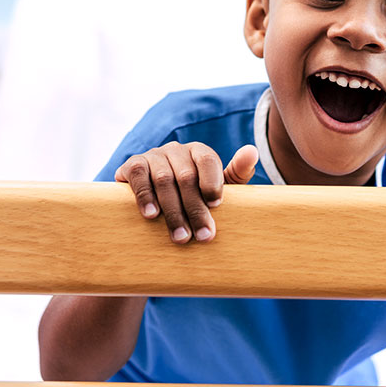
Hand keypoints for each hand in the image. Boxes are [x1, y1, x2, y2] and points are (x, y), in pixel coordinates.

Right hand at [115, 142, 257, 243]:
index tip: (216, 205)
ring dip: (172, 211)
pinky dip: (145, 196)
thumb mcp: (219, 185)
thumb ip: (237, 172)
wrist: (156, 198)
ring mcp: (153, 156)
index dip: (212, 181)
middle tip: (202, 236)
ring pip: (164, 179)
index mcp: (198, 151)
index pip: (207, 159)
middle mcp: (176, 149)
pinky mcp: (133, 164)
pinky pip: (138, 175)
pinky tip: (151, 215)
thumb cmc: (195, 194)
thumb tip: (252, 151)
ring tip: (180, 237)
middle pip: (186, 176)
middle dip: (195, 209)